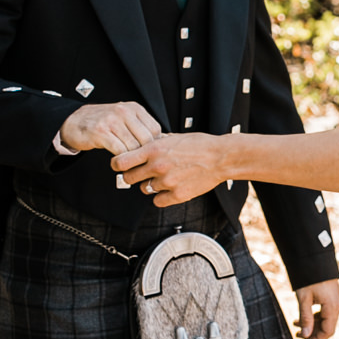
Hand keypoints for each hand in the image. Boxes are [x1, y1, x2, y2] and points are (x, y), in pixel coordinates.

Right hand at [59, 98, 162, 157]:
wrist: (75, 121)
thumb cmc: (103, 122)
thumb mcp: (125, 118)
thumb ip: (141, 128)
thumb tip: (162, 142)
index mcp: (134, 108)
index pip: (155, 129)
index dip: (155, 145)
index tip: (151, 154)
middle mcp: (124, 111)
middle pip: (146, 139)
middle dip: (145, 154)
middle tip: (142, 163)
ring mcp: (112, 121)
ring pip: (133, 146)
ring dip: (132, 159)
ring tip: (131, 164)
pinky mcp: (101, 132)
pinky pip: (119, 151)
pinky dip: (121, 160)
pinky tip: (119, 161)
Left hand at [111, 130, 229, 205]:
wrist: (221, 157)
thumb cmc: (200, 145)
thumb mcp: (173, 137)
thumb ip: (155, 143)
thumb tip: (140, 146)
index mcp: (154, 149)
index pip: (120, 162)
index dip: (117, 164)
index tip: (119, 165)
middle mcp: (157, 166)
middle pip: (129, 178)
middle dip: (132, 176)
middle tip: (140, 173)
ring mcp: (167, 182)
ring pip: (145, 189)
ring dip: (150, 185)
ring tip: (163, 178)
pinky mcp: (177, 195)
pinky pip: (158, 201)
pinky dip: (161, 197)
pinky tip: (169, 188)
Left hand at [296, 279, 338, 338]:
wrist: (315, 259)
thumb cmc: (309, 278)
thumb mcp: (304, 299)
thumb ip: (305, 317)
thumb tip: (305, 335)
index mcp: (332, 307)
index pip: (328, 331)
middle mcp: (337, 306)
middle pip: (327, 327)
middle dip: (313, 333)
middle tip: (297, 335)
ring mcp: (336, 302)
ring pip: (325, 320)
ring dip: (312, 324)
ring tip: (295, 324)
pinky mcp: (332, 298)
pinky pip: (325, 312)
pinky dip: (314, 317)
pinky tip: (301, 317)